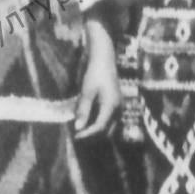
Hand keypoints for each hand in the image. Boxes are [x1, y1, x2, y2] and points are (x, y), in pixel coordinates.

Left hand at [74, 18, 120, 138]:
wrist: (104, 56)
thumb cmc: (95, 72)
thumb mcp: (87, 91)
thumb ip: (83, 110)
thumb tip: (78, 127)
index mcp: (111, 105)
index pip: (100, 126)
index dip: (88, 134)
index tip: (76, 136)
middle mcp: (118, 107)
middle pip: (106, 128)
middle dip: (92, 133)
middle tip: (78, 134)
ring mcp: (119, 104)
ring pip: (109, 123)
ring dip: (96, 127)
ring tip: (82, 126)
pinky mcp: (116, 100)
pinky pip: (109, 116)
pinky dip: (99, 119)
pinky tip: (89, 116)